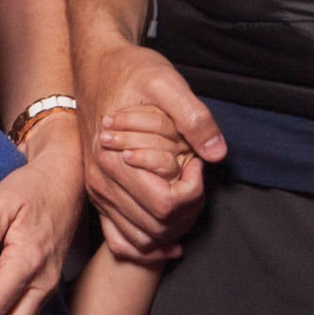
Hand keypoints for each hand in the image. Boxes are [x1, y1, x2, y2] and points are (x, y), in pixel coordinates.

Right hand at [82, 44, 222, 260]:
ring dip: (173, 229)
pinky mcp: (100, 195)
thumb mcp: (166, 82)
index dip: (194, 189)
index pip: (167, 205)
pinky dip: (146, 249)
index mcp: (114, 160)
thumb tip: (217, 154)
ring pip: (142, 240)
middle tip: (196, 176)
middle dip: (188, 210)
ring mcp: (98, 193)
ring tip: (186, 195)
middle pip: (158, 227)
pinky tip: (170, 242)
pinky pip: (120, 240)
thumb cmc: (130, 71)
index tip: (197, 160)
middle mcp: (101, 184)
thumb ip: (194, 117)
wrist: (96, 65)